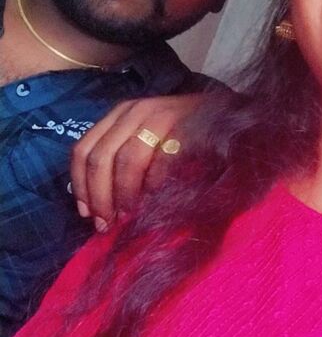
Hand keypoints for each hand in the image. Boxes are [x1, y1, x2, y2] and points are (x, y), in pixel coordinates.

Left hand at [70, 93, 204, 229]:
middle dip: (100, 196)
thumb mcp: (144, 140)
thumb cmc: (182, 133)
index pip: (82, 150)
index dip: (81, 185)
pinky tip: (156, 195)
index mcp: (118, 115)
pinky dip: (154, 182)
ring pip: (126, 159)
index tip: (87, 213)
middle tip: (106, 223)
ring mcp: (158, 116)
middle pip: (100, 158)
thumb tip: (100, 205)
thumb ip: (121, 161)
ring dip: (124, 193)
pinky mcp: (182, 126)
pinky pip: (160, 159)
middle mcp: (133, 112)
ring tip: (129, 214)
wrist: (225, 114)